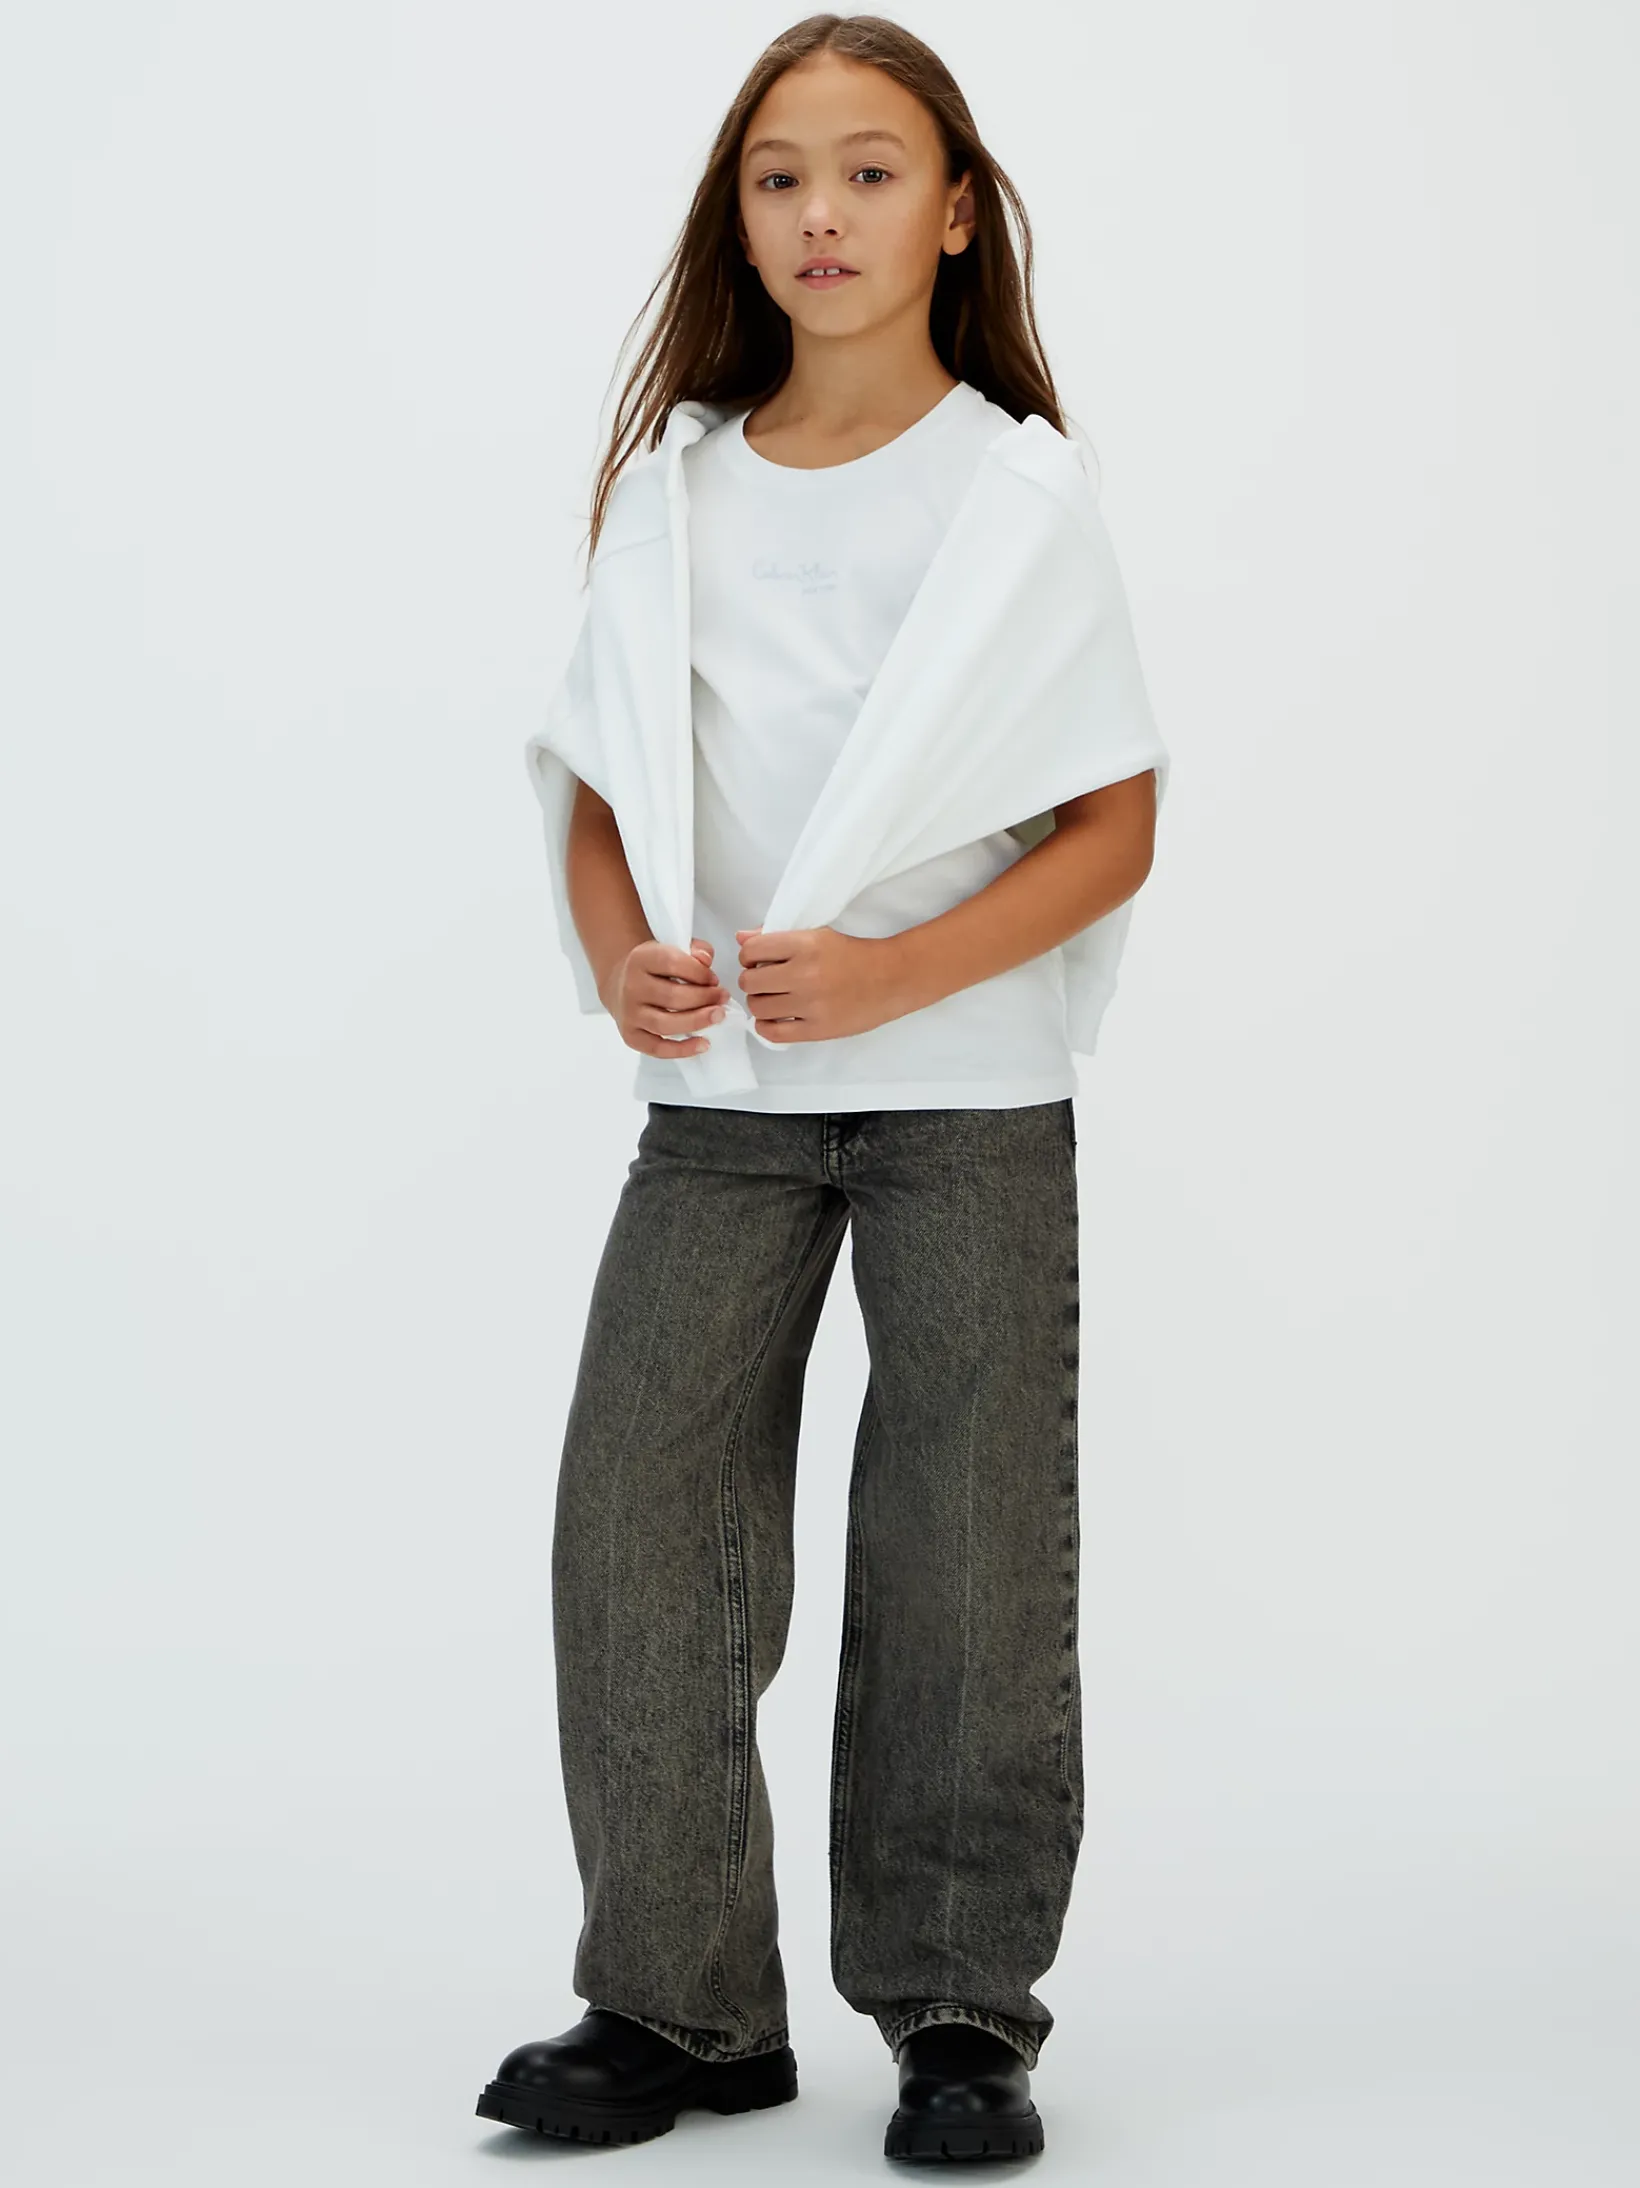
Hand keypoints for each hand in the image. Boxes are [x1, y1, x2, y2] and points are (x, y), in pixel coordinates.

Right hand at [605, 937, 728, 1058]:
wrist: (620, 982)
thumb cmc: (655, 968)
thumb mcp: (672, 949)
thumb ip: (695, 950)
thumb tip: (706, 961)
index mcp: (641, 959)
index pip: (672, 964)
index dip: (699, 973)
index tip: (714, 980)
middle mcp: (631, 987)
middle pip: (672, 997)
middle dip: (704, 998)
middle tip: (723, 998)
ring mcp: (629, 1014)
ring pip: (665, 1024)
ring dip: (697, 1021)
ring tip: (718, 1016)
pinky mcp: (631, 1035)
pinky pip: (657, 1048)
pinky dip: (681, 1050)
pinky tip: (703, 1044)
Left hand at [733, 925, 907, 1042]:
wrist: (891, 978)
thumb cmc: (852, 954)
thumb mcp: (817, 934)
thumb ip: (777, 937)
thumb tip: (740, 938)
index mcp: (804, 945)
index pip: (751, 951)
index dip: (749, 957)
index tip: (759, 961)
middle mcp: (804, 974)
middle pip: (749, 982)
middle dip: (752, 981)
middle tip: (767, 982)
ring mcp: (810, 1004)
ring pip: (758, 1007)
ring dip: (760, 1003)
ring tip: (774, 999)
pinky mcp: (817, 1029)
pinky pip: (773, 1032)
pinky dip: (766, 1026)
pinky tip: (776, 1018)